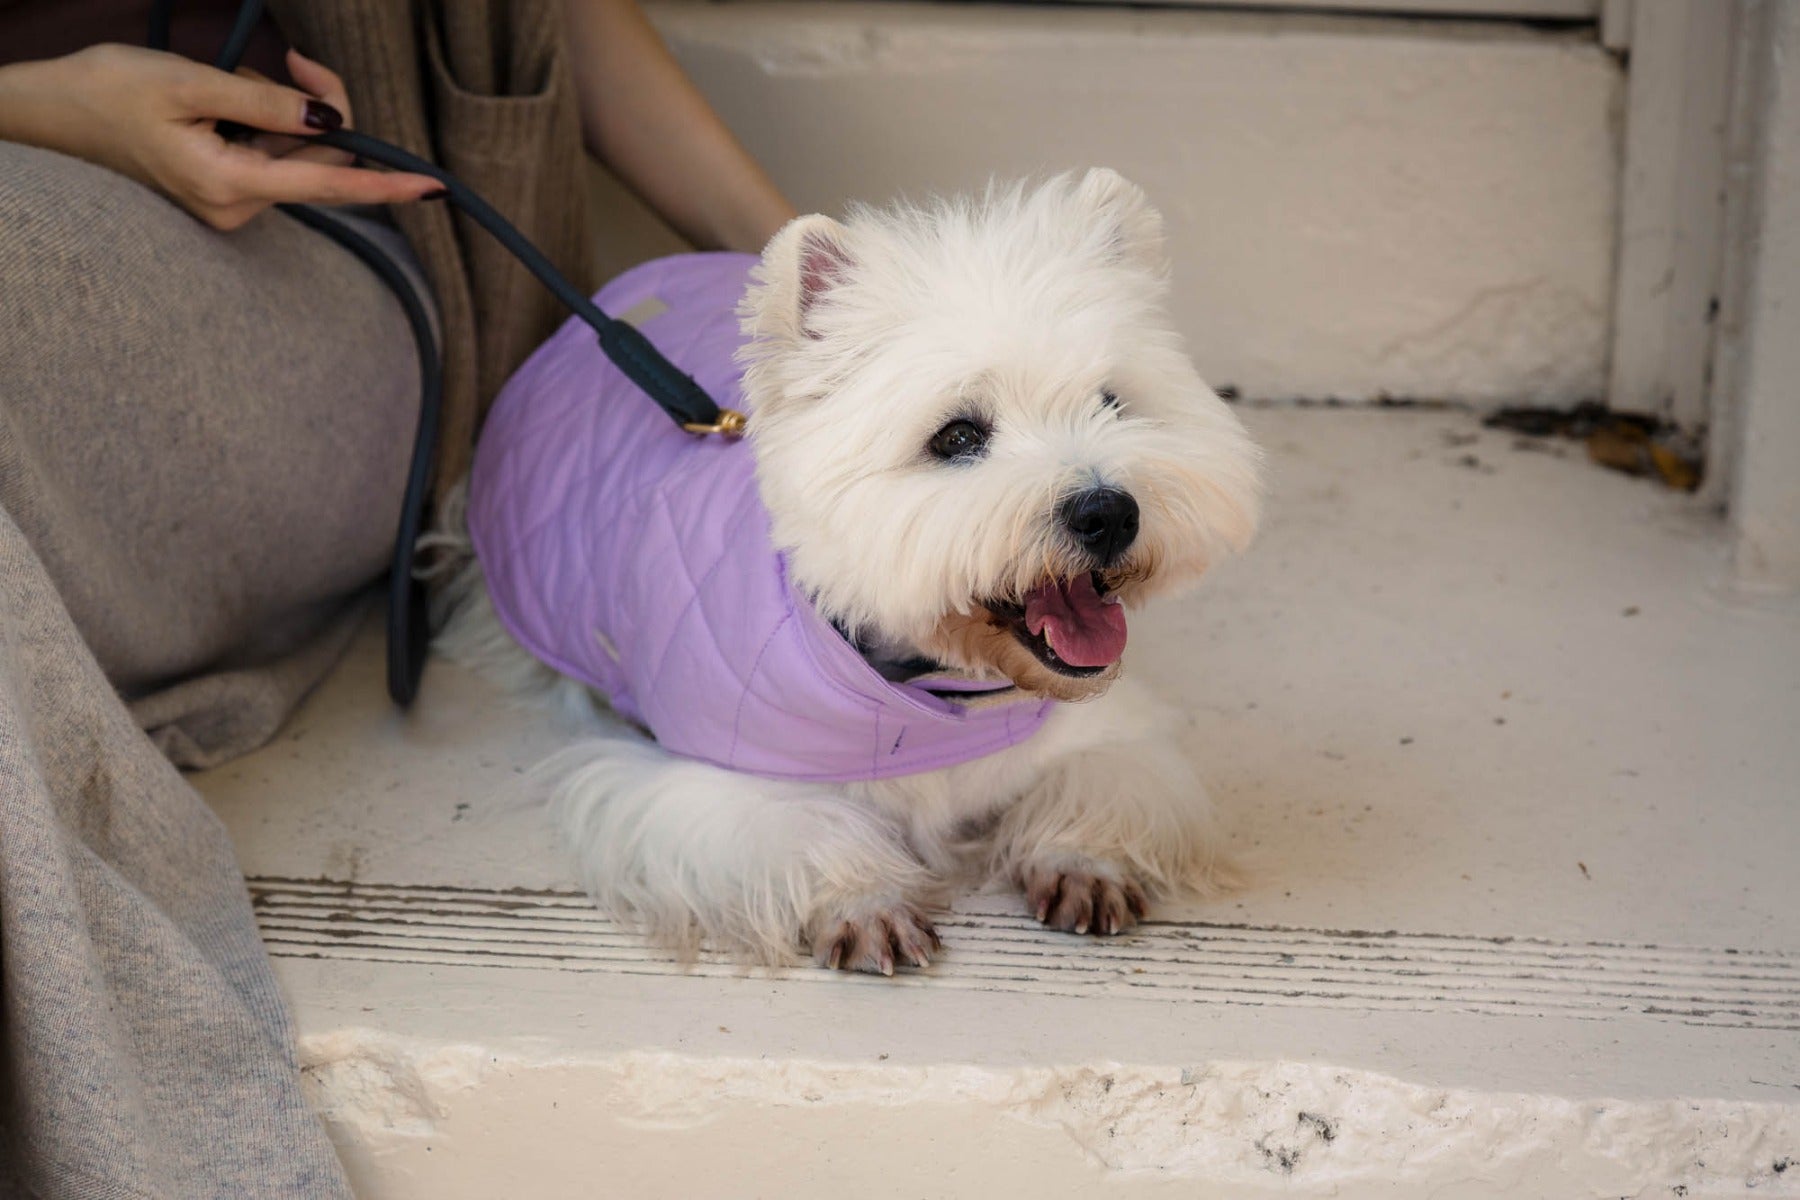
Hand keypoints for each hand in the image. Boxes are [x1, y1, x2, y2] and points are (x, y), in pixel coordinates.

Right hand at [0, 44, 441, 229]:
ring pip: (297, 157)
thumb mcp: (188, 83)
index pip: (329, 184)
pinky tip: (229, 102)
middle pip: (319, 161)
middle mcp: (238, 209)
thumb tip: (329, 120)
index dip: (386, 183)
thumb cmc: (107, 92)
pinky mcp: (224, 195)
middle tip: (289, 60)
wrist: (48, 116)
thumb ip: (265, 103)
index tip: (434, 187)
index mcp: (231, 186)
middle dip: (317, 109)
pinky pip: (271, 158)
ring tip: (238, 81)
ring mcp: (231, 206)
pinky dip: (266, 124)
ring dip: (285, 113)